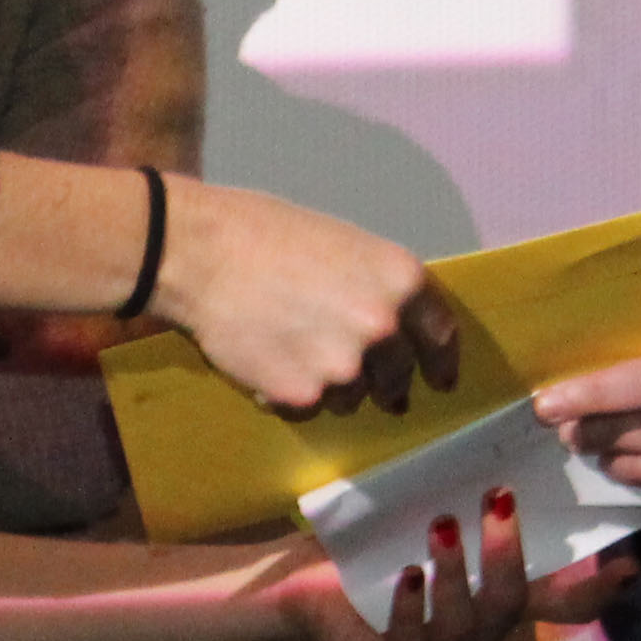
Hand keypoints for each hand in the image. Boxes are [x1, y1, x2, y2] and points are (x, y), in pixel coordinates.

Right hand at [155, 177, 457, 416]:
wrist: (199, 253)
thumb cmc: (266, 234)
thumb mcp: (345, 245)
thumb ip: (378, 288)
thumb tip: (394, 330)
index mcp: (401, 281)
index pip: (441, 336)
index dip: (441, 361)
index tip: (439, 378)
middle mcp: (383, 328)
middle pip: (399, 375)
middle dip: (386, 383)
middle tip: (364, 379)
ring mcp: (344, 367)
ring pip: (351, 397)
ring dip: (332, 387)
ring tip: (294, 352)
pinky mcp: (302, 395)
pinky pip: (307, 406)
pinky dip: (291, 393)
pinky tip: (267, 360)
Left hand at [285, 486, 627, 640]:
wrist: (300, 578)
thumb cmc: (373, 550)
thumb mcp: (435, 526)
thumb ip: (482, 520)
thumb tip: (520, 479)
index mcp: (497, 612)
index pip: (560, 610)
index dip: (593, 593)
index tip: (624, 567)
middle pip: (506, 610)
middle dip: (503, 555)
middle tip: (494, 503)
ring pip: (461, 632)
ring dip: (454, 578)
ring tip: (440, 531)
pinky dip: (409, 616)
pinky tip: (406, 580)